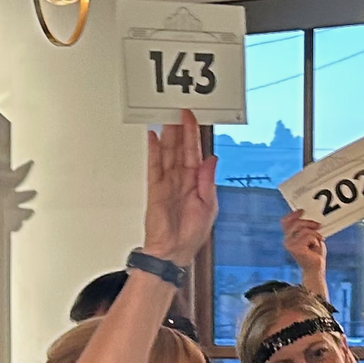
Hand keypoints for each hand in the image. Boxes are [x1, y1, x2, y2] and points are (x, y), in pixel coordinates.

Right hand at [140, 111, 217, 262]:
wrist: (173, 252)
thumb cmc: (191, 234)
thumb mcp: (209, 205)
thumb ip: (207, 181)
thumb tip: (211, 159)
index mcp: (196, 183)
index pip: (194, 152)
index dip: (193, 135)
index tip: (192, 118)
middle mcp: (181, 180)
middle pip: (179, 149)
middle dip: (179, 130)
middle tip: (178, 111)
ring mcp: (167, 183)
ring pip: (167, 153)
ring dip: (167, 136)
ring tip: (166, 118)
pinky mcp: (155, 189)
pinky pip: (154, 166)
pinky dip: (153, 151)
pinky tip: (152, 138)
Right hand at [280, 209, 326, 286]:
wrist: (316, 268)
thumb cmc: (314, 253)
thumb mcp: (312, 237)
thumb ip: (308, 228)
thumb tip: (311, 217)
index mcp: (289, 237)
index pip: (285, 222)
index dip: (293, 214)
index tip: (302, 211)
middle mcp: (286, 240)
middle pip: (296, 223)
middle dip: (309, 222)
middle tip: (319, 226)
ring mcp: (290, 245)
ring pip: (304, 229)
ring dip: (315, 233)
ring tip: (318, 240)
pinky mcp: (295, 248)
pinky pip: (308, 236)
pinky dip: (315, 239)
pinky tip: (315, 246)